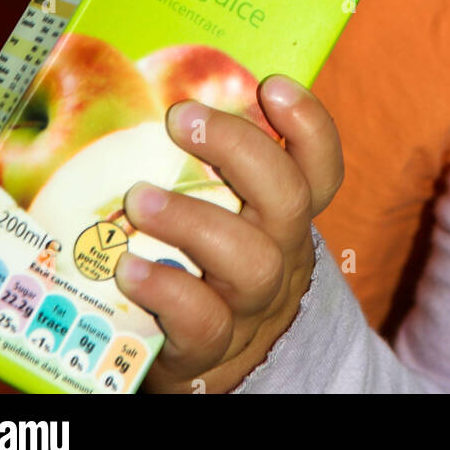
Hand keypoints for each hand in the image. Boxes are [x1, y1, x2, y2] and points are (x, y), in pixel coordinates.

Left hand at [113, 77, 343, 393]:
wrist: (213, 364)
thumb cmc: (209, 264)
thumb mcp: (227, 213)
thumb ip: (210, 164)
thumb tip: (156, 88)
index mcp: (287, 215)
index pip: (321, 167)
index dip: (308, 124)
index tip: (271, 84)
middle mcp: (280, 254)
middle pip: (288, 199)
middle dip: (238, 148)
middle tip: (180, 117)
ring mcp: (249, 305)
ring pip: (250, 260)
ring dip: (193, 220)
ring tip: (140, 198)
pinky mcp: (210, 350)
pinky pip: (202, 322)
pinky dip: (166, 289)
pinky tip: (127, 267)